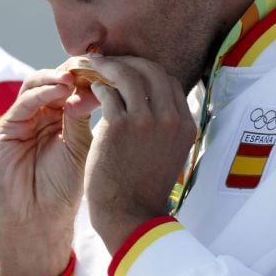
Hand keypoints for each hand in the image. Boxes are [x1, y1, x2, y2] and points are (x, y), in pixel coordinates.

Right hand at [0, 68, 98, 275]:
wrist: (39, 218)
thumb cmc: (63, 187)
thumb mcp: (79, 147)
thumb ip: (81, 117)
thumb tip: (94, 86)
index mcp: (62, 117)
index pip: (73, 86)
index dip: (89, 76)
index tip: (109, 70)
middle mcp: (42, 113)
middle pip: (54, 79)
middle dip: (73, 71)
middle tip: (90, 67)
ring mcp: (23, 119)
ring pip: (36, 84)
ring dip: (55, 78)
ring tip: (73, 79)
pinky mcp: (6, 128)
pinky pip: (23, 103)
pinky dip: (42, 93)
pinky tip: (60, 91)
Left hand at [84, 56, 196, 253]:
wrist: (130, 214)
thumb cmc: (143, 184)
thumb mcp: (168, 150)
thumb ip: (163, 123)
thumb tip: (149, 97)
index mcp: (185, 124)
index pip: (169, 80)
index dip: (147, 69)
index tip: (129, 69)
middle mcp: (170, 118)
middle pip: (151, 70)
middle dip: (128, 61)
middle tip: (108, 61)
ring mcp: (146, 121)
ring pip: (128, 75)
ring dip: (108, 66)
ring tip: (93, 66)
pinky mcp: (119, 126)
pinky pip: (107, 92)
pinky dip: (97, 86)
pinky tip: (90, 89)